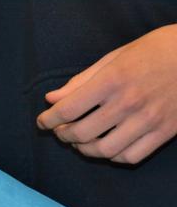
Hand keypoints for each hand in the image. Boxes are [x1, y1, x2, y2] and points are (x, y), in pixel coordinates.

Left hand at [37, 25, 176, 163]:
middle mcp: (129, 102)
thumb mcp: (115, 57)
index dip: (48, 119)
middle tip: (60, 131)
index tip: (42, 121)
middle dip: (63, 135)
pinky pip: (132, 156)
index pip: (68, 109)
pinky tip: (108, 147)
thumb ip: (81, 81)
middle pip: (81, 133)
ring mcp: (149, 119)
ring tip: (80, 142)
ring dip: (85, 149)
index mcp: (113, 80)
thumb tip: (51, 98)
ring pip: (105, 150)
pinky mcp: (166, 131)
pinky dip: (114, 156)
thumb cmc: (155, 50)